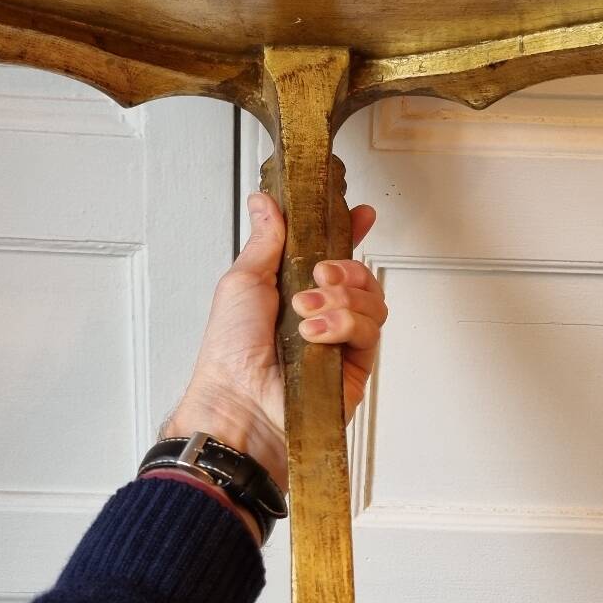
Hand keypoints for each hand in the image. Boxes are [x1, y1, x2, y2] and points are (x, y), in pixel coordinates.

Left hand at [164, 192, 385, 490]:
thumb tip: (264, 202)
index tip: (359, 214)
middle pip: (361, 277)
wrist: (238, 401)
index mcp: (296, 292)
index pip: (335, 257)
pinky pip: (370, 331)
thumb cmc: (230, 351)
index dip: (351, 233)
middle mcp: (323, 315)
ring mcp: (341, 341)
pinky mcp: (355, 366)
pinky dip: (344, 324)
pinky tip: (316, 333)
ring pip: (372, 301)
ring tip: (306, 311)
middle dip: (345, 268)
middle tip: (319, 275)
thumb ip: (265, 240)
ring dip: (340, 299)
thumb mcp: (243, 281)